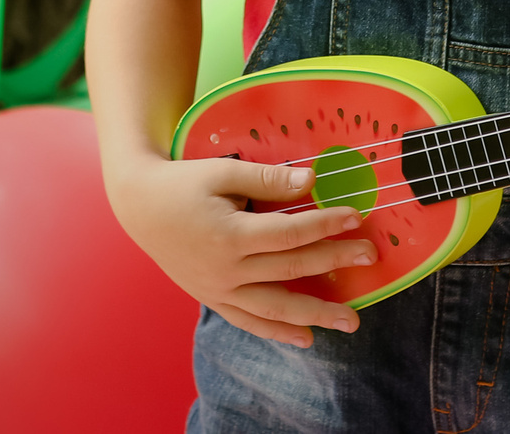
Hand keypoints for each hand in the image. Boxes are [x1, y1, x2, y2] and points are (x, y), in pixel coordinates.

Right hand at [105, 152, 373, 347]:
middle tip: (369, 257)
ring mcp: (219, 290)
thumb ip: (266, 180)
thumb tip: (311, 180)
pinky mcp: (213, 299)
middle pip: (290, 269)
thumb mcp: (221, 172)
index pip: (289, 234)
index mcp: (229, 235)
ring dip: (315, 314)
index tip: (355, 216)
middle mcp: (226, 270)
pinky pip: (250, 321)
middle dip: (333, 261)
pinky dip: (278, 332)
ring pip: (275, 308)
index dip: (325, 224)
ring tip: (351, 321)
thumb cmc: (182, 184)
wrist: (140, 207)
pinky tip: (306, 338)